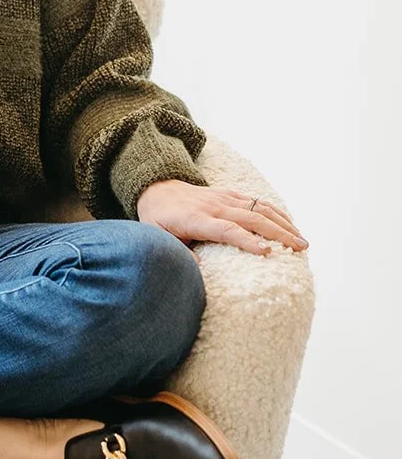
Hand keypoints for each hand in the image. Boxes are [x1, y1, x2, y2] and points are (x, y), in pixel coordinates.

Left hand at [136, 179, 308, 257]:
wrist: (156, 187)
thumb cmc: (158, 218)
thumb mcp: (157, 236)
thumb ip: (176, 252)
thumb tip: (195, 270)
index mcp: (196, 219)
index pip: (227, 230)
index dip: (247, 240)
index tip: (267, 252)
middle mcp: (214, 206)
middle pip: (252, 219)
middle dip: (278, 233)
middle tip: (300, 249)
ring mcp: (224, 198)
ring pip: (259, 208)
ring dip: (284, 223)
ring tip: (302, 240)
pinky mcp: (229, 194)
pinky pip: (256, 201)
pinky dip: (276, 212)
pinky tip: (289, 224)